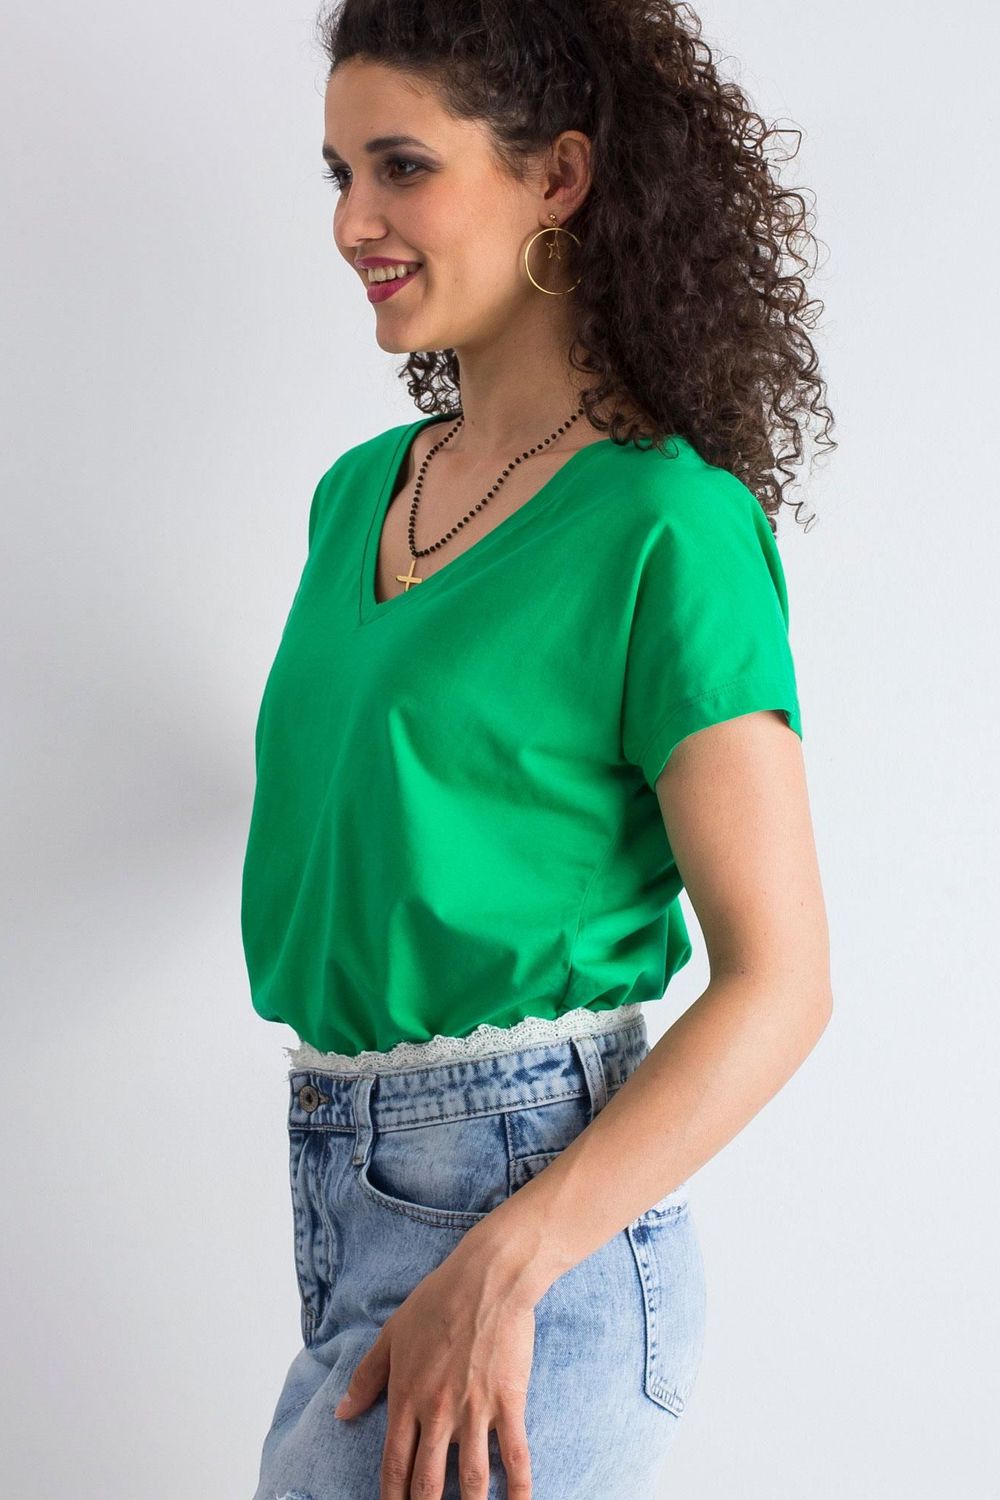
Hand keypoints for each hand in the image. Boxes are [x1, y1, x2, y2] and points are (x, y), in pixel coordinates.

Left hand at [333, 1235, 536, 1497]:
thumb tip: (342, 1412)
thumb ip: (366, 1377)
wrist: (487, 1279)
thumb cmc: (438, 1300)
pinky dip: (518, 1488)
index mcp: (406, 1397)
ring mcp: (474, 1410)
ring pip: (470, 1478)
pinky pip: (515, 1455)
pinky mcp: (508, 1402)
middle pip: (428, 1481)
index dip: (392, 1498)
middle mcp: (437, 1412)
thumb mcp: (392, 1334)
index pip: (393, 1465)